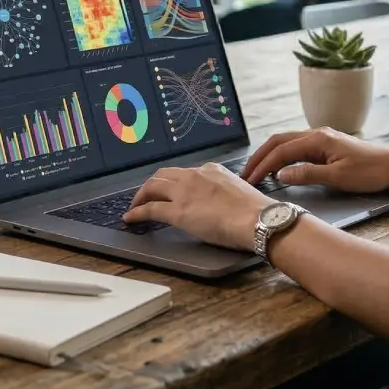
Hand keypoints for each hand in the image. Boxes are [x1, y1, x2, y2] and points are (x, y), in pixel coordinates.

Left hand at [124, 163, 270, 251]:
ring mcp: (184, 192)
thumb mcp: (238, 190)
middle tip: (146, 196)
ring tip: (135, 205)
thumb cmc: (255, 210)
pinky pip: (150, 209)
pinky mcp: (177, 211)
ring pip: (153, 187)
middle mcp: (194, 175)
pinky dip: (137, 212)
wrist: (258, 218)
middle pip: (163, 175)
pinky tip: (131, 218)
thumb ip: (225, 191)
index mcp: (211, 170)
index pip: (184, 172)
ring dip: (141, 196)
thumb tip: (223, 202)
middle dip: (152, 185)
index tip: (170, 190)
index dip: (173, 181)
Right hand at [242, 128, 388, 193]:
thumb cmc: (370, 172)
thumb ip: (307, 174)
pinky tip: (279, 168)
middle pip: (279, 141)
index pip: (281, 151)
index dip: (263, 165)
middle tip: (245, 174)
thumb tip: (280, 174)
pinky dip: (282, 156)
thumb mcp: (337, 177)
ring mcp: (321, 139)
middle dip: (259, 156)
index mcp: (318, 139)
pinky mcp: (326, 146)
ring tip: (256, 171)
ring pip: (286, 143)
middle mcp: (317, 134)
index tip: (250, 180)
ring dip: (269, 155)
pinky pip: (297, 148)